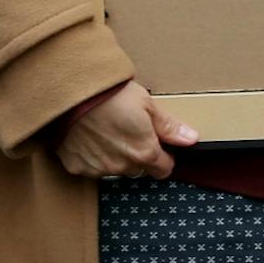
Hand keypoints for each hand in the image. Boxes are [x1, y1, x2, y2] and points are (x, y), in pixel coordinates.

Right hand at [54, 81, 195, 180]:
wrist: (72, 93)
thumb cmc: (111, 94)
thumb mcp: (146, 104)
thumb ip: (169, 127)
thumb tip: (191, 138)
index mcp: (144, 152)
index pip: (164, 169)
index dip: (163, 156)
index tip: (158, 144)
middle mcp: (123, 166)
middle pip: (138, 169)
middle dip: (137, 155)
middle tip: (128, 131)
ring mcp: (99, 169)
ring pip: (114, 169)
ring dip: (115, 156)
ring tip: (107, 130)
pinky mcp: (77, 167)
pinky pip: (90, 167)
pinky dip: (92, 156)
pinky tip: (89, 136)